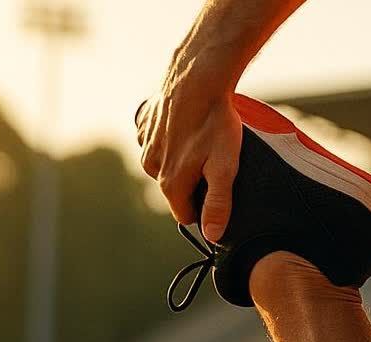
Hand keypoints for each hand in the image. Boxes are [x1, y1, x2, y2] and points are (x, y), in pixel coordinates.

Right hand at [136, 76, 241, 242]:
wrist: (198, 77)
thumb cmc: (215, 121)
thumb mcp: (225, 167)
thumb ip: (218, 203)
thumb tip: (212, 235)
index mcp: (170, 182)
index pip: (186, 214)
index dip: (205, 208)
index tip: (219, 190)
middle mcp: (150, 167)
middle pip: (176, 190)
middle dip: (195, 181)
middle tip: (216, 160)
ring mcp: (145, 145)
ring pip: (166, 165)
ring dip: (183, 158)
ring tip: (204, 140)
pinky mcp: (145, 125)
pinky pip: (159, 142)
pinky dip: (172, 138)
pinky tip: (188, 127)